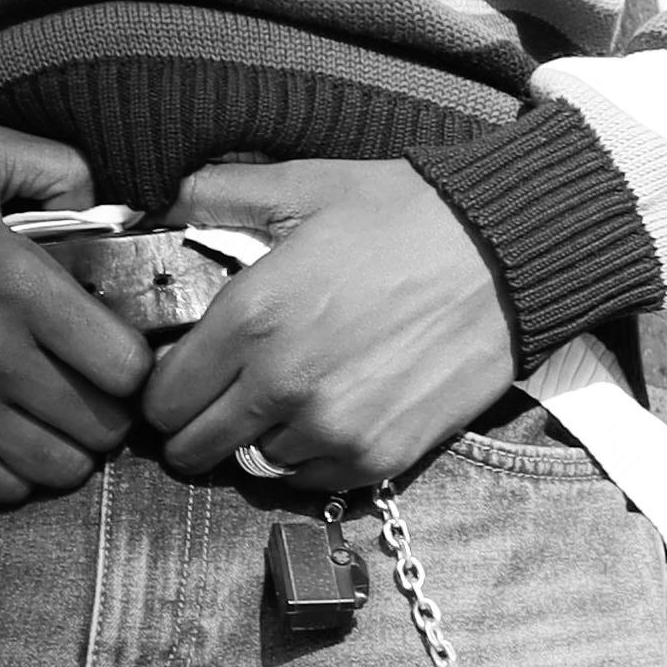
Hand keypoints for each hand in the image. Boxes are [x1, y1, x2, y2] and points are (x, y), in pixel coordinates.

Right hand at [0, 125, 148, 499]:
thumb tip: (102, 204)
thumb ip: (51, 166)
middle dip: (106, 411)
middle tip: (85, 390)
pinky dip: (13, 474)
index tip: (115, 355)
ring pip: (58, 468)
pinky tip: (1, 439)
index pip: (127, 366)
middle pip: (101, 426)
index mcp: (20, 286)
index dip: (133, 366)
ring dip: (64, 448)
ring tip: (47, 420)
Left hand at [139, 158, 510, 491]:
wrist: (506, 254)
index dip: (163, 386)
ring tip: (285, 398)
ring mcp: (332, 429)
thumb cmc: (404, 215)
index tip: (180, 375)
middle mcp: (282, 384)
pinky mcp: (378, 457)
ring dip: (258, 439)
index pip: (163, 395)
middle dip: (194, 425)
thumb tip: (160, 206)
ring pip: (254, 465)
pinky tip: (327, 414)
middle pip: (194, 447)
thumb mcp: (303, 186)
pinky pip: (312, 480)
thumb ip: (215, 194)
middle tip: (217, 399)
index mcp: (251, 317)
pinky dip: (309, 456)